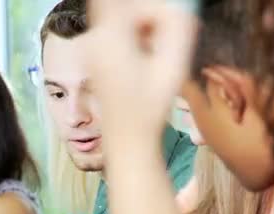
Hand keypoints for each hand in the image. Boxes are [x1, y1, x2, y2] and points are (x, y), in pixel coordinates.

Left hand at [82, 0, 197, 134]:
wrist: (127, 139)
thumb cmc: (150, 106)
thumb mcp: (173, 65)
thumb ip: (179, 28)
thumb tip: (181, 8)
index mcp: (109, 36)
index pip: (132, 3)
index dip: (153, 7)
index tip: (170, 24)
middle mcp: (94, 38)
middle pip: (122, 6)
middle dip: (149, 14)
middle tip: (168, 38)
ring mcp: (91, 47)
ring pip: (120, 17)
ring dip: (143, 25)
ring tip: (158, 53)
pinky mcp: (95, 56)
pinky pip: (116, 32)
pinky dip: (134, 37)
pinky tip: (146, 59)